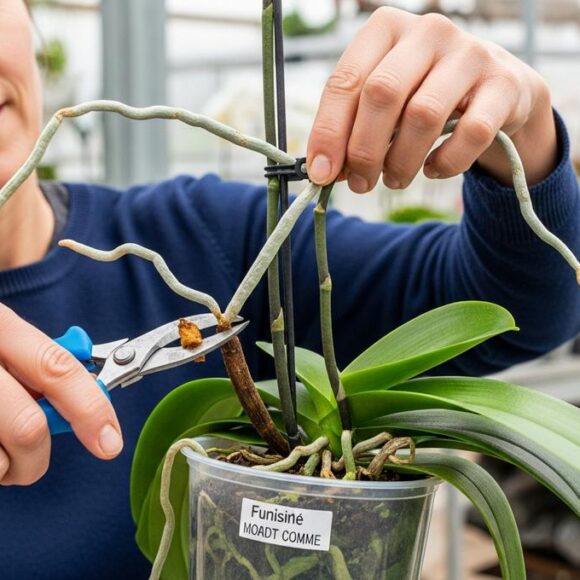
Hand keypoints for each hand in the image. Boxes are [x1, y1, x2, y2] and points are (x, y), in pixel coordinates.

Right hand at [0, 304, 122, 484]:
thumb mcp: (4, 340)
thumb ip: (40, 366)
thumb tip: (89, 405)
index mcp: (0, 328)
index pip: (56, 369)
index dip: (91, 408)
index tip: (110, 441)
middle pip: (27, 428)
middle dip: (36, 459)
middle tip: (30, 463)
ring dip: (2, 469)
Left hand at [307, 7, 556, 190]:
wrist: (495, 91)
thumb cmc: (423, 96)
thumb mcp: (383, 102)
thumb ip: (351, 127)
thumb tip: (323, 171)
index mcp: (385, 29)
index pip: (345, 80)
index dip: (329, 131)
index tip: (321, 173)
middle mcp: (428, 32)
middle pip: (381, 94)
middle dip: (363, 150)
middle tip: (359, 184)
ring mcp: (470, 53)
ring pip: (422, 115)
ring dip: (401, 162)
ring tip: (394, 180)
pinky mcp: (503, 84)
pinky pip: (471, 133)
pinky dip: (446, 162)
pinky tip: (433, 169)